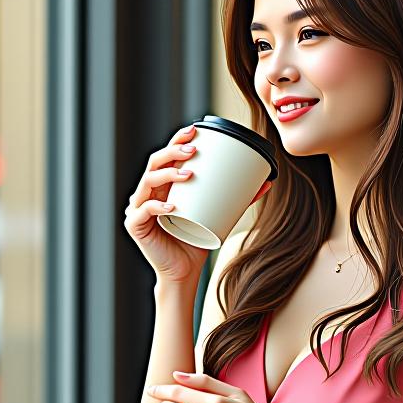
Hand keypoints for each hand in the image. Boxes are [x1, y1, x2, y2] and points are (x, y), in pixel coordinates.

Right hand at [125, 124, 271, 283]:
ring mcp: (138, 208)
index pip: (166, 156)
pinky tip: (172, 207)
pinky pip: (143, 211)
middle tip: (193, 150)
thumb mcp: (219, 215)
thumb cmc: (196, 241)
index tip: (195, 130)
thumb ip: (239, 199)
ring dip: (168, 174)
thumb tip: (267, 183)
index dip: (177, 140)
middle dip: (172, 152)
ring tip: (189, 174)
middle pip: (155, 163)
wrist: (184, 272)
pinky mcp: (135, 226)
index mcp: (163, 186)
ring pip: (147, 182)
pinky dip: (157, 207)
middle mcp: (147, 193)